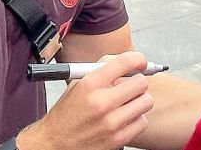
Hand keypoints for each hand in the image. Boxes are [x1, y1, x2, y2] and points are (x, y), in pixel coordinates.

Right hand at [16, 52, 153, 149]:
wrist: (55, 143)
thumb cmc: (67, 114)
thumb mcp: (78, 84)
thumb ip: (103, 69)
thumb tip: (128, 61)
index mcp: (90, 84)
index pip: (125, 62)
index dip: (138, 60)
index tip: (140, 63)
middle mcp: (101, 102)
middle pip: (141, 83)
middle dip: (138, 82)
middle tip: (132, 86)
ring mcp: (110, 122)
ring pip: (146, 102)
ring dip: (139, 101)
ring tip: (127, 103)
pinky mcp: (117, 139)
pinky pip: (142, 122)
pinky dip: (136, 119)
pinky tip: (124, 118)